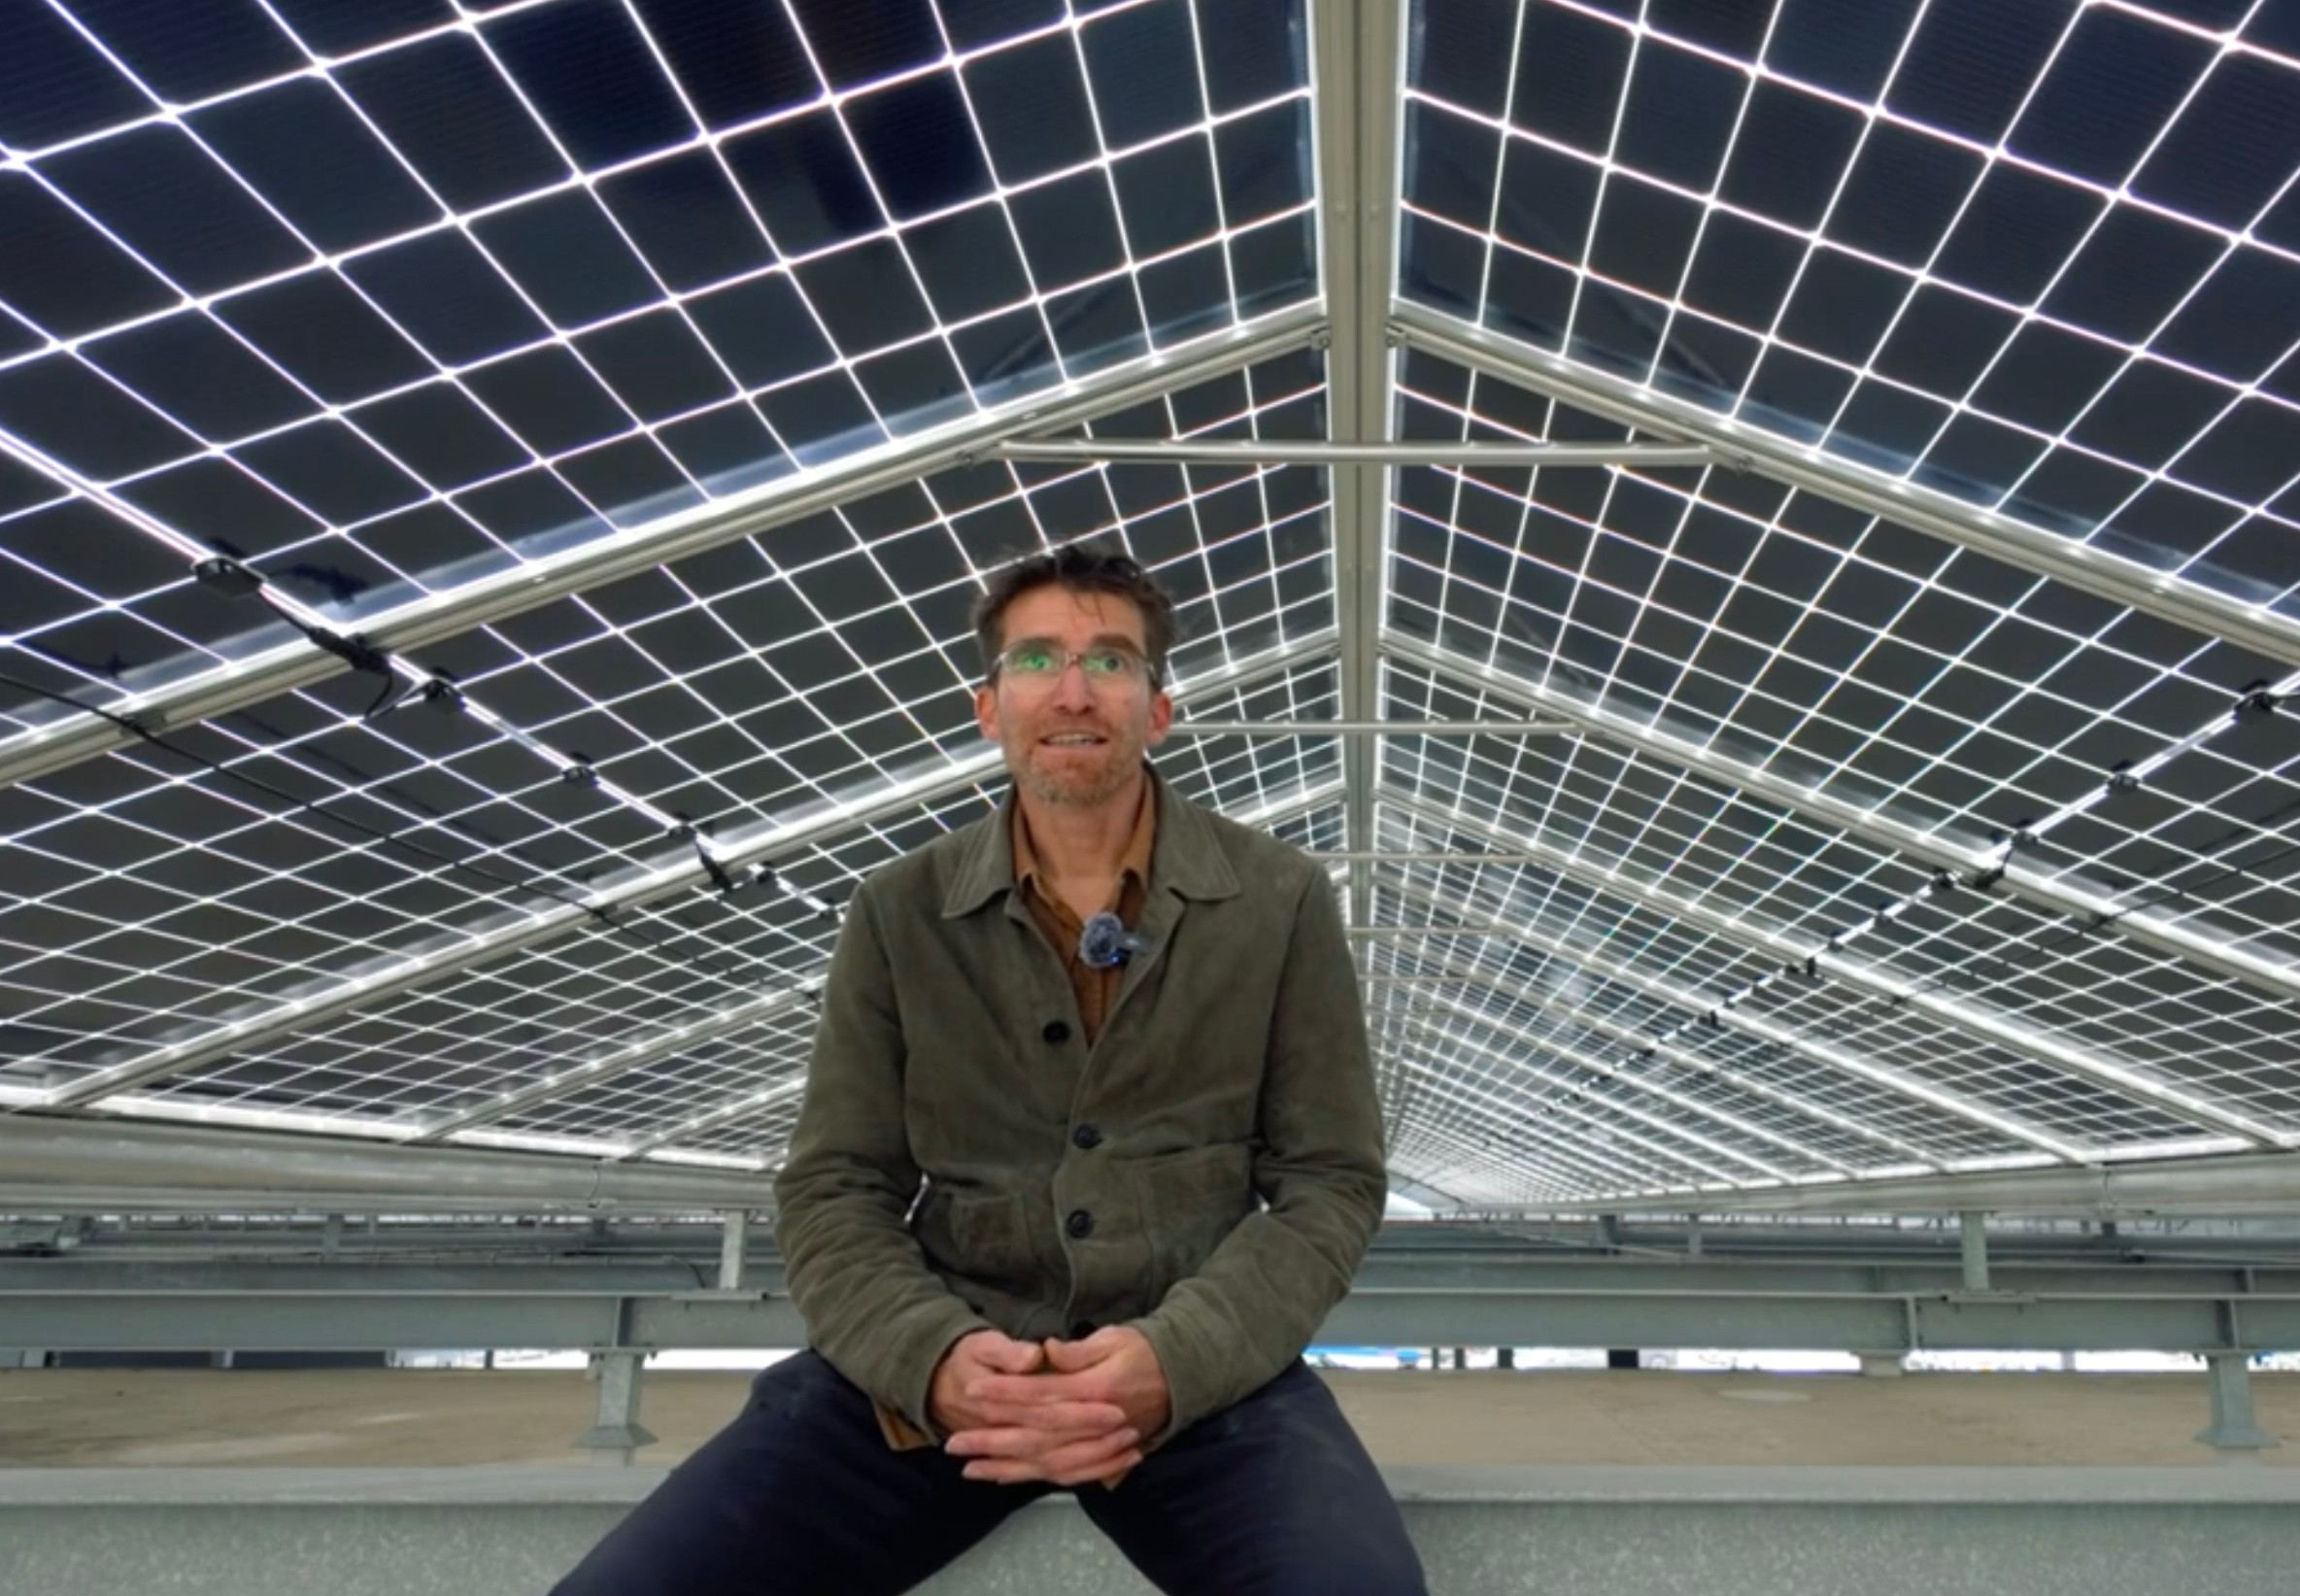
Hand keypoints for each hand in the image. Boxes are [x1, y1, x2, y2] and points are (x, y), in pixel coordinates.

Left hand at [948, 1326, 1170, 1486]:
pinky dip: (1032, 1478)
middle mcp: (1093, 1425)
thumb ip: (1079, 1351)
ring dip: (1005, 1467)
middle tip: (953, 1443)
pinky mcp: (1098, 1456)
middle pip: (1034, 1437)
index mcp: (1095, 1391)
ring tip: (969, 1469)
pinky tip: (1005, 1478)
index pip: (1040, 1395)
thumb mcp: (1115, 1338)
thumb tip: (1046, 1351)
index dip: (1004, 1394)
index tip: (971, 1391)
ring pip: (1044, 1463)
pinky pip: (1062, 1474)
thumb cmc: (1143, 1352)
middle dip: (992, 1441)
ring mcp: (1097, 1445)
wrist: (1180, 1378)